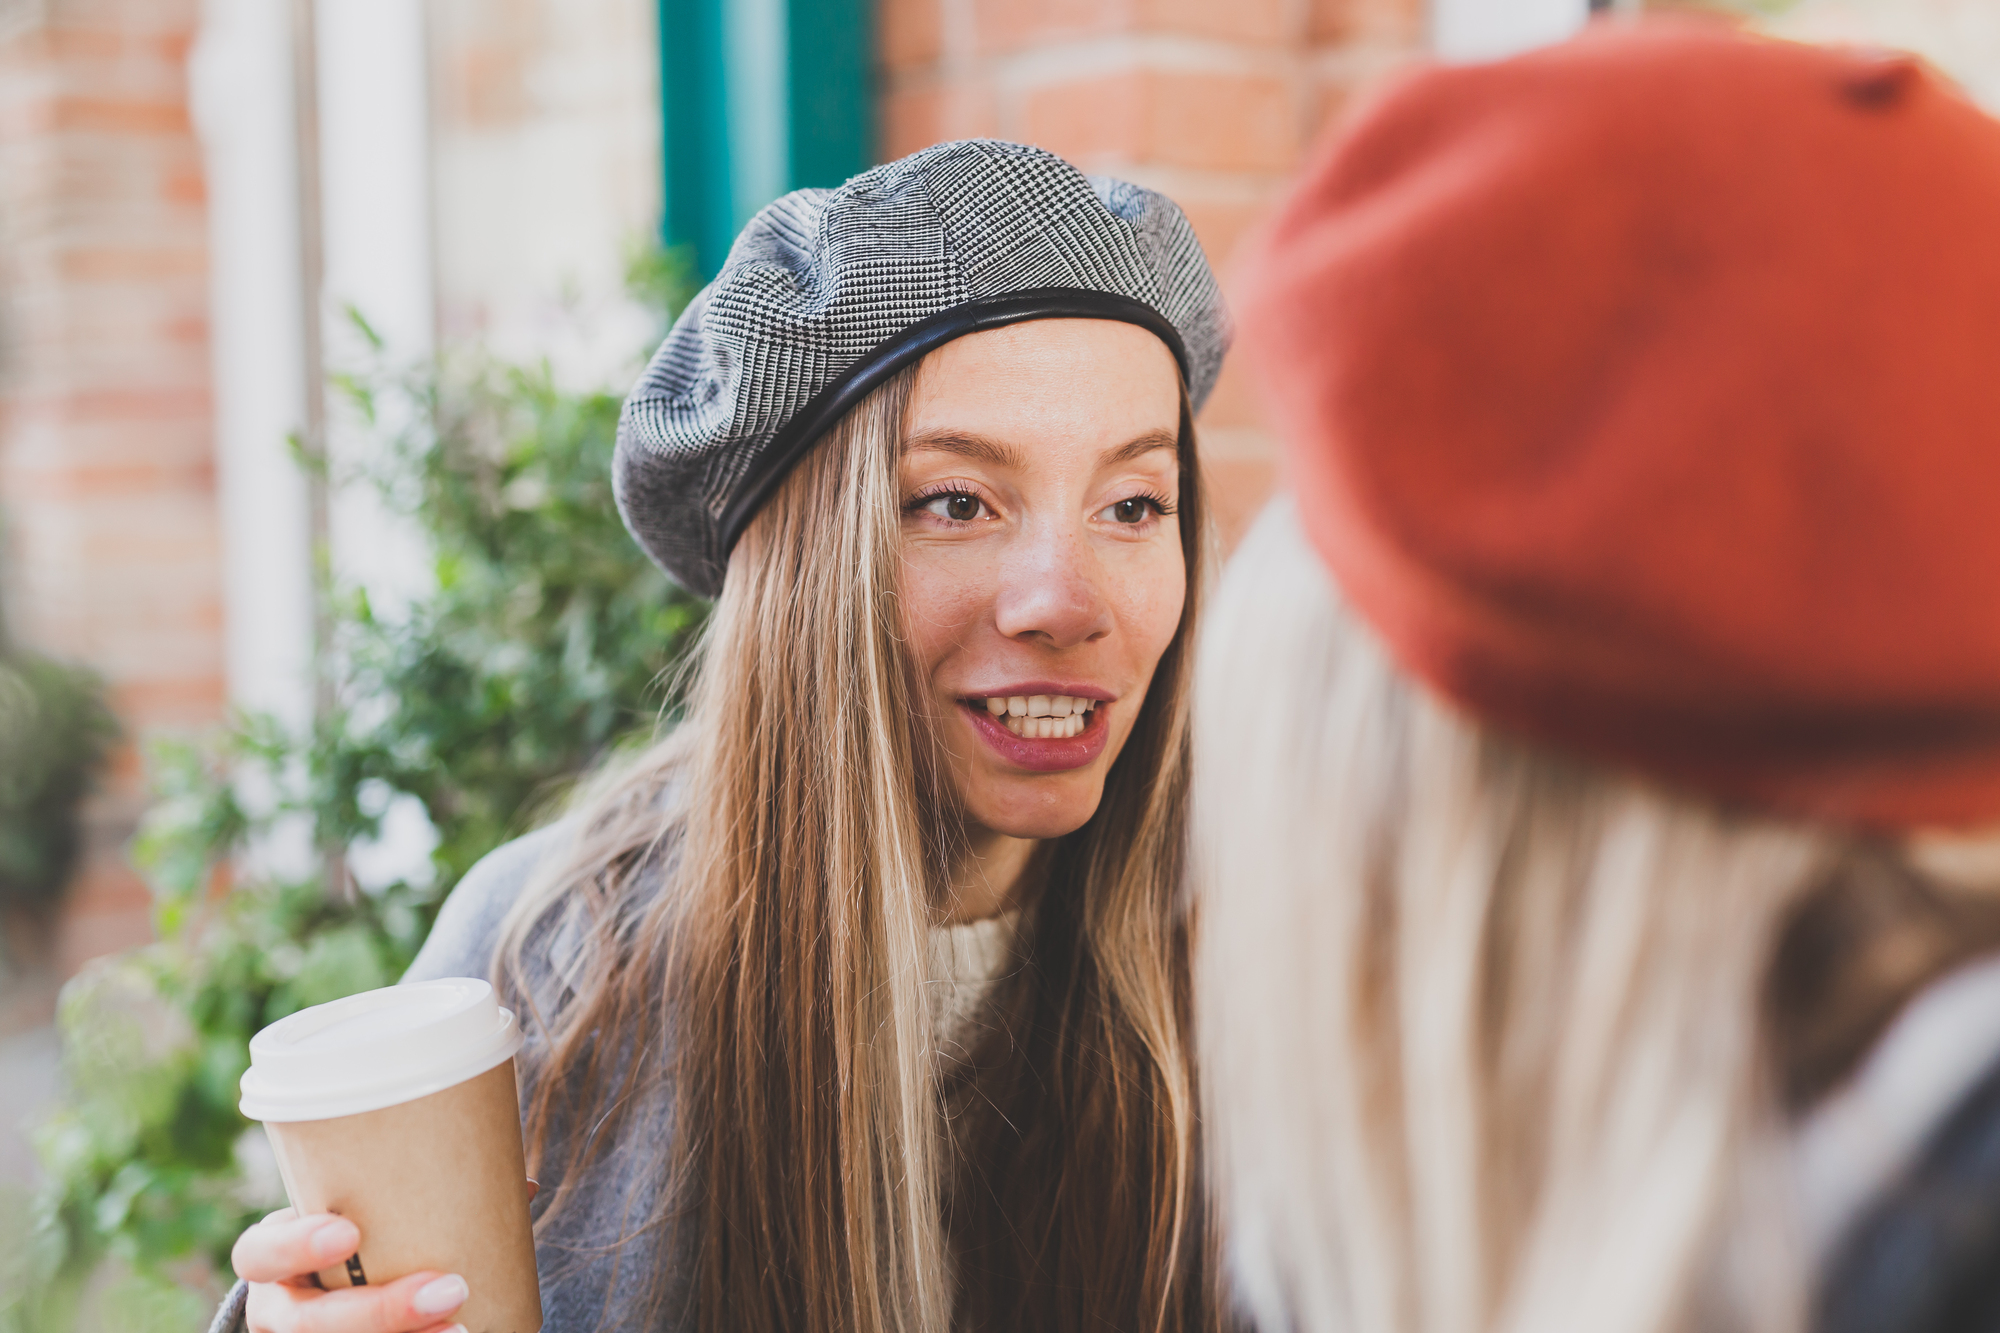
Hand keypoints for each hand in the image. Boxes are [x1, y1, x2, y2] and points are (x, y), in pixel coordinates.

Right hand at [234, 1208, 469, 1332]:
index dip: (296, 1246)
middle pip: (309, 1323)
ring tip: (462, 1326)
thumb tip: (518, 1182)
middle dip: (381, 1312)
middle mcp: (279, 1309)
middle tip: (451, 1289)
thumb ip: (407, 1195)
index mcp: (270, 1259)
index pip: (258, 1254)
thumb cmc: (355, 1233)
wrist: (336, 1280)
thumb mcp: (355, 1211)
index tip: (350, 1231)